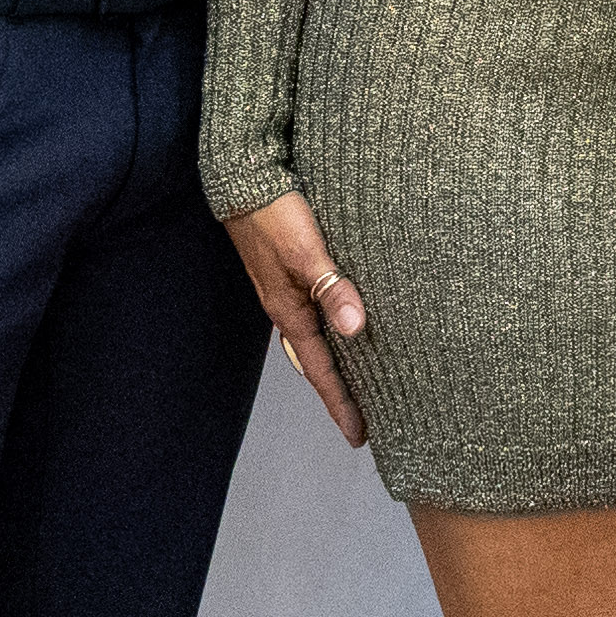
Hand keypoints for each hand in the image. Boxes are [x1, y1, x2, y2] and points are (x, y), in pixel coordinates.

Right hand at [224, 190, 368, 445]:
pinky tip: (350, 325)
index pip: (320, 370)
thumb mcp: (305, 252)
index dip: (340, 403)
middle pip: (319, 361)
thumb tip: (356, 330)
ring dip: (340, 361)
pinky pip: (318, 312)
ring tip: (367, 381)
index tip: (359, 436)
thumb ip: (331, 288)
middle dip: (342, 391)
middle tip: (370, 419)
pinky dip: (335, 328)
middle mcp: (288, 307)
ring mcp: (288, 290)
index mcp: (289, 311)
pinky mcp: (293, 271)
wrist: (245, 180)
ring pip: (319, 338)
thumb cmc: (274, 214)